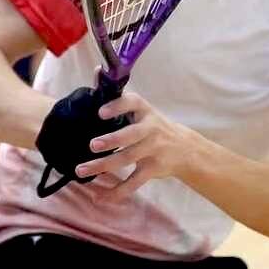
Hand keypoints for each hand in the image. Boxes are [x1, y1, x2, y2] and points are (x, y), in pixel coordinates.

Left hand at [75, 91, 199, 197]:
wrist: (185, 149)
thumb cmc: (154, 126)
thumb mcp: (143, 111)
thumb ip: (120, 99)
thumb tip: (97, 71)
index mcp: (146, 112)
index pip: (134, 103)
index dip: (118, 107)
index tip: (101, 112)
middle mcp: (151, 129)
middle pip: (132, 135)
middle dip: (113, 140)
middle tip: (93, 144)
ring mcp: (153, 150)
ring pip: (128, 159)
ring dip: (104, 165)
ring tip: (82, 170)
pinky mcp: (153, 169)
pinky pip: (134, 182)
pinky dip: (116, 192)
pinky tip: (98, 196)